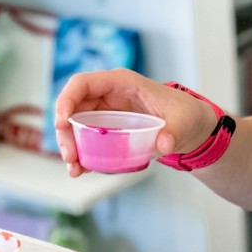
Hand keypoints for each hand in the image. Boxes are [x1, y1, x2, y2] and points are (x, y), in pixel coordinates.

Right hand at [53, 69, 216, 176]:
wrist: (190, 125)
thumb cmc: (185, 114)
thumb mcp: (183, 122)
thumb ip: (173, 132)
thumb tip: (163, 145)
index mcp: (122, 82)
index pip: (83, 83)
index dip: (66, 100)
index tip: (61, 123)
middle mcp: (108, 93)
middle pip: (72, 106)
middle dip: (65, 132)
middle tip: (70, 157)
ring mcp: (104, 110)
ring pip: (74, 123)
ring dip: (69, 145)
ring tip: (75, 169)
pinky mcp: (106, 126)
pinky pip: (85, 136)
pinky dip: (80, 152)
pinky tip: (81, 169)